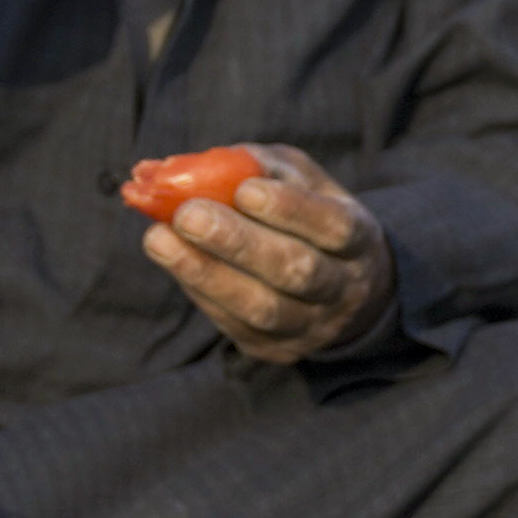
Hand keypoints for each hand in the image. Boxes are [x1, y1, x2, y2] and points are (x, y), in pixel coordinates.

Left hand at [148, 143, 398, 362]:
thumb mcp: (301, 183)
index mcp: (358, 240)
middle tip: (188, 215)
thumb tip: (180, 166)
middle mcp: (342, 289)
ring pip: (262, 308)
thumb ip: (256, 167)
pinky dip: (199, 292)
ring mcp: (310, 327)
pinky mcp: (276, 350)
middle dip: (238, 242)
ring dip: (206, 273)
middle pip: (296, 271)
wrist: (343, 293)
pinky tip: (172, 262)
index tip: (244, 189)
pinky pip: (235, 326)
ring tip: (159, 240)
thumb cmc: (309, 220)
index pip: (333, 227)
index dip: (290, 209)